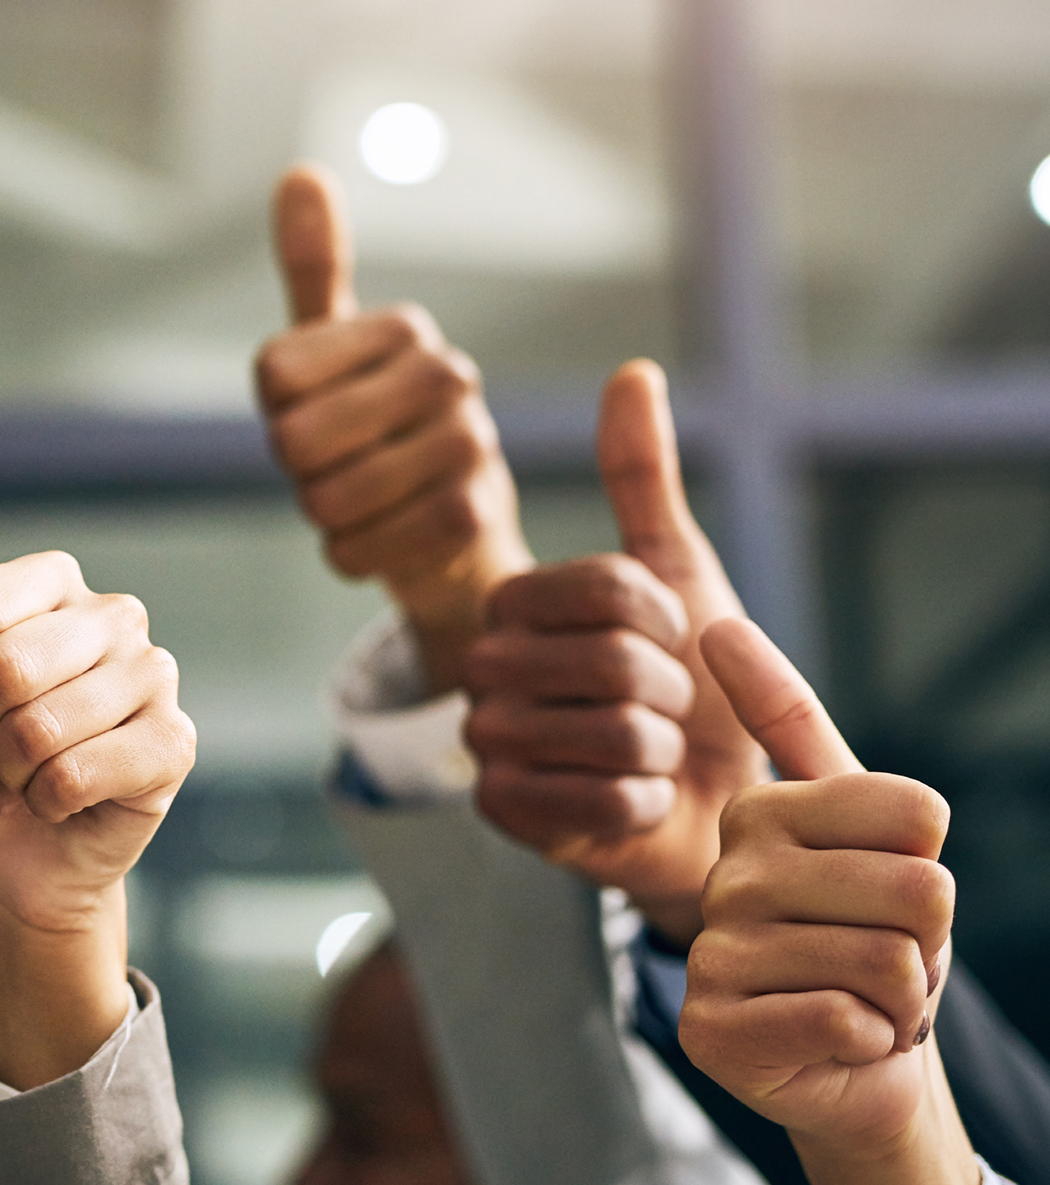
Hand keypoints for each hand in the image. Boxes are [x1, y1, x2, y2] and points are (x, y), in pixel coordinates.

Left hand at [0, 420, 194, 1087]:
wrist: (5, 862)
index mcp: (59, 585)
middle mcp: (116, 618)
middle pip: (7, 662)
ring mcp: (155, 678)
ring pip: (43, 721)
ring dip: (12, 772)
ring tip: (27, 779)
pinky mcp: (176, 745)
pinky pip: (83, 768)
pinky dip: (51, 802)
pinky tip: (68, 803)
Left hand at [255, 163, 531, 691]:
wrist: (453, 533)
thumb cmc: (374, 433)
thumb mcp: (332, 352)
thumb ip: (316, 270)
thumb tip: (300, 172)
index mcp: (403, 328)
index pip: (274, 375)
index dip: (277, 412)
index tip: (319, 413)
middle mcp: (447, 373)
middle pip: (294, 440)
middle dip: (299, 472)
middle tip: (338, 469)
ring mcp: (468, 444)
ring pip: (324, 498)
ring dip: (325, 517)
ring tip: (365, 501)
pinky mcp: (470, 515)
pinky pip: (358, 548)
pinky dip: (351, 556)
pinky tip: (381, 540)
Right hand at [465, 361, 764, 941]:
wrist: (702, 801)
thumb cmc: (692, 684)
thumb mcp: (677, 573)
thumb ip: (642, 477)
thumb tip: (633, 371)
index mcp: (513, 600)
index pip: (607, 589)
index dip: (668, 619)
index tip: (675, 642)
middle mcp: (482, 666)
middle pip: (612, 662)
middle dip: (671, 693)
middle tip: (664, 710)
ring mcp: (486, 742)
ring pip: (613, 734)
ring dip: (664, 752)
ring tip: (653, 755)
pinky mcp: (502, 813)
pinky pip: (602, 801)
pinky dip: (646, 805)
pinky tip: (637, 801)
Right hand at [683, 616, 975, 1184]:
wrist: (861, 1060)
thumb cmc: (869, 938)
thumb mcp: (870, 830)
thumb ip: (794, 723)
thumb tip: (715, 624)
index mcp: (761, 813)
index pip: (916, 818)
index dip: (936, 868)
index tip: (890, 893)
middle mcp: (725, 876)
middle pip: (916, 891)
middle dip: (929, 945)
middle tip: (882, 963)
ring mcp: (709, 954)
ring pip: (884, 961)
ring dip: (902, 1001)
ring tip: (862, 1002)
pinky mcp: (708, 1028)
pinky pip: (838, 1018)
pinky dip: (865, 1040)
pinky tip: (832, 1039)